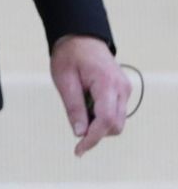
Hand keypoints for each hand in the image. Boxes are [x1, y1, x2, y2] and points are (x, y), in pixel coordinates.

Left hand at [50, 35, 130, 156]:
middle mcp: (122, 88)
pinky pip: (115, 112)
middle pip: (115, 125)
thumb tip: (79, 134)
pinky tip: (87, 106)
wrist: (81, 38)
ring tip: (80, 108)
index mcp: (107, 84)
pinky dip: (101, 117)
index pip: (106, 120)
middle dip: (95, 133)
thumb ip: (74, 108)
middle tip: (75, 124)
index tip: (78, 151)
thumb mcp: (64, 81)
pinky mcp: (122, 91)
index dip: (92, 139)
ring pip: (117, 121)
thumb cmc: (69, 56)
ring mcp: (125, 89)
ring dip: (98, 125)